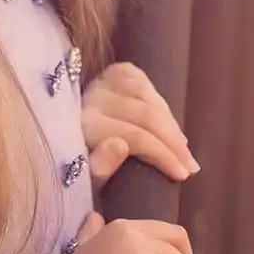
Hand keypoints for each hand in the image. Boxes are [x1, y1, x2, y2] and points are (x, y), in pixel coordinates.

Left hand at [81, 61, 200, 188]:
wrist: (62, 141)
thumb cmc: (77, 170)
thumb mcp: (84, 181)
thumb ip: (100, 167)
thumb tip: (120, 145)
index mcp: (84, 125)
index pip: (135, 136)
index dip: (163, 155)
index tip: (182, 176)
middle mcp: (91, 98)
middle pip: (147, 116)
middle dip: (174, 143)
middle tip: (190, 166)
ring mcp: (103, 81)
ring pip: (150, 99)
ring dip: (171, 126)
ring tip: (183, 149)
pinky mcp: (113, 72)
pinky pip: (146, 83)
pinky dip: (160, 104)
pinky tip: (168, 123)